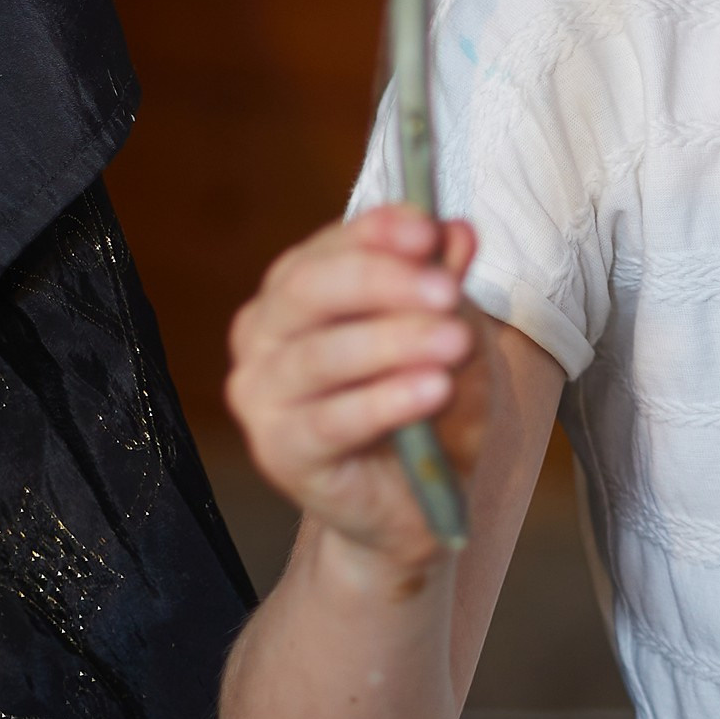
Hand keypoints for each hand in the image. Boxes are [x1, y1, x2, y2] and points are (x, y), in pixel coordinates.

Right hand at [226, 205, 494, 569]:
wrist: (418, 489)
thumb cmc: (427, 395)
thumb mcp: (451, 329)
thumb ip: (447, 282)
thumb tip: (456, 232)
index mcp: (297, 287)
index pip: (329, 246)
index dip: (378, 232)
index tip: (429, 229)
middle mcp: (264, 332)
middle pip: (309, 290)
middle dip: (383, 282)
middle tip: (448, 291)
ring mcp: (262, 394)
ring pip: (320, 356)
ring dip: (393, 343)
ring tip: (454, 342)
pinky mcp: (279, 452)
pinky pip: (331, 421)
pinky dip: (386, 402)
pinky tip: (433, 390)